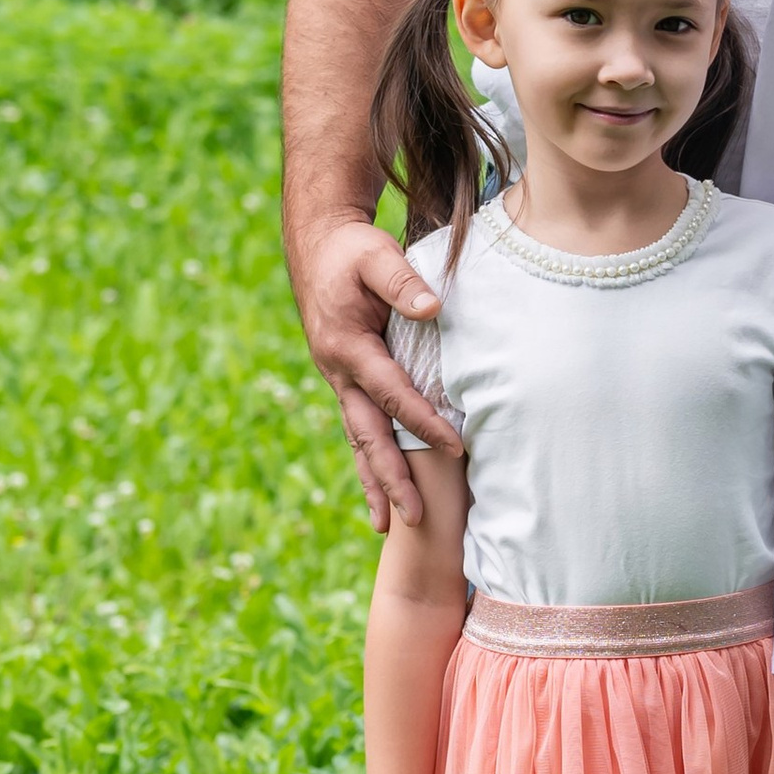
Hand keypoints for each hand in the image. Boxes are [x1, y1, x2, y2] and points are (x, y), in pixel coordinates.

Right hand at [293, 211, 459, 526]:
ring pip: (358, 440)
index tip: (455, 447)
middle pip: (368, 435)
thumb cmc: (353, 250)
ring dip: (372, 482)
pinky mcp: (346, 382)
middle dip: (391, 479)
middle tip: (416, 518)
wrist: (318, 247)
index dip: (424, 422)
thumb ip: (402, 281)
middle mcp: (338, 373)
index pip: (393, 394)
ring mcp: (339, 381)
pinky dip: (369, 461)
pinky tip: (379, 490)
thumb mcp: (376, 256)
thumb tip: (433, 308)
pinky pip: (358, 428)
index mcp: (347, 347)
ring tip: (385, 526)